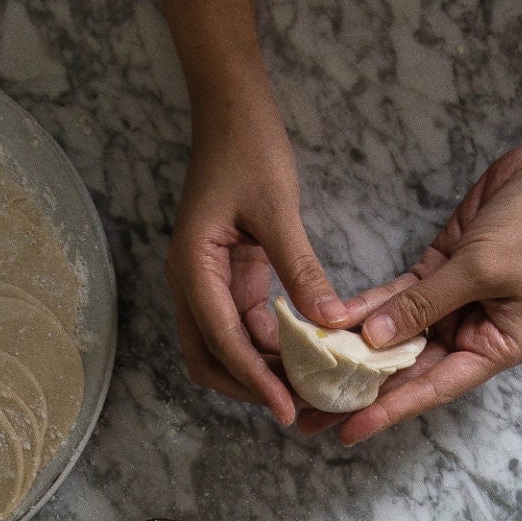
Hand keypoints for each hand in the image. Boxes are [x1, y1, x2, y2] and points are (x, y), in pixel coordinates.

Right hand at [167, 77, 348, 424]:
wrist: (231, 111)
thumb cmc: (248, 150)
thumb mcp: (278, 210)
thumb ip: (301, 269)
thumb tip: (330, 324)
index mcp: (192, 268)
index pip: (222, 341)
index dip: (255, 380)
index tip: (287, 409)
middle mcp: (191, 283)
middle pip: (210, 359)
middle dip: (249, 387)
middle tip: (298, 407)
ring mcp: (207, 282)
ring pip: (226, 347)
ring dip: (261, 370)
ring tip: (307, 387)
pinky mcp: (227, 277)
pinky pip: (244, 325)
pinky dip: (270, 346)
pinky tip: (306, 354)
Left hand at [298, 136, 521, 444]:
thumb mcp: (479, 270)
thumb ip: (424, 305)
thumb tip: (375, 340)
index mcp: (495, 347)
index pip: (434, 388)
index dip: (390, 411)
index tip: (349, 432)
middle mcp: (472, 333)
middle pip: (409, 371)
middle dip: (363, 390)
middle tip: (313, 413)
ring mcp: (452, 304)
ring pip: (396, 337)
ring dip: (356, 351)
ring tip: (311, 374)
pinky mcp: (436, 273)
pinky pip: (395, 298)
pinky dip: (365, 308)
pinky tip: (331, 320)